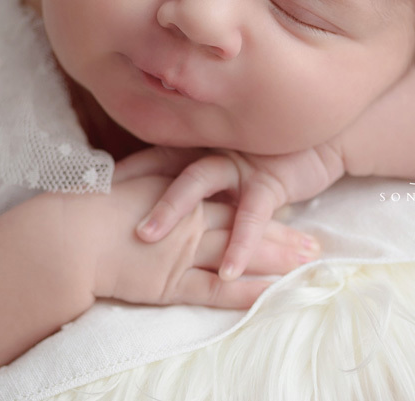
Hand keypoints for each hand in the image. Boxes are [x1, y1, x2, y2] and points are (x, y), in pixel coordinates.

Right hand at [65, 175, 315, 308]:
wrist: (65, 236)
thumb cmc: (88, 204)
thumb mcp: (129, 175)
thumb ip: (157, 164)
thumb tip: (178, 152)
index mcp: (180, 193)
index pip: (228, 197)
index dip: (260, 204)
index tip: (288, 205)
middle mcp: (189, 220)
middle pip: (244, 225)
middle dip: (281, 235)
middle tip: (315, 244)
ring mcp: (182, 252)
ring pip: (238, 254)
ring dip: (273, 261)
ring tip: (305, 266)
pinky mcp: (170, 284)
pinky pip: (214, 290)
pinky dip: (242, 293)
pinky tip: (268, 295)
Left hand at [113, 141, 346, 280]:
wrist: (325, 142)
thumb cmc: (272, 156)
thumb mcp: (232, 163)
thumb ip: (202, 175)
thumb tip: (161, 195)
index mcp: (200, 147)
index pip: (152, 158)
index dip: (123, 172)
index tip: (89, 188)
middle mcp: (212, 151)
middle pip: (163, 168)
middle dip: (128, 189)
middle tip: (93, 208)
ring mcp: (238, 164)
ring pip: (197, 183)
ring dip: (173, 213)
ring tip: (147, 242)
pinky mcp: (268, 181)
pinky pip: (251, 216)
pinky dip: (240, 244)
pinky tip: (229, 272)